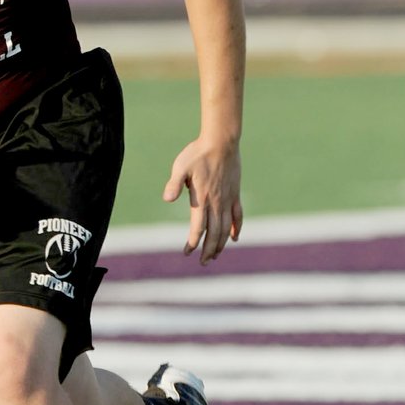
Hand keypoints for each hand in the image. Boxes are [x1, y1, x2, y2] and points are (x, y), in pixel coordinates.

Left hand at [163, 138, 242, 263]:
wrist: (221, 141)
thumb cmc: (197, 153)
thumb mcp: (180, 167)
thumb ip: (174, 184)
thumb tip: (166, 199)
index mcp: (202, 199)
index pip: (199, 228)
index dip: (193, 242)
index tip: (187, 252)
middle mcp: (217, 203)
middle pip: (214, 233)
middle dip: (209, 250)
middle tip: (204, 262)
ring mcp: (228, 199)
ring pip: (227, 228)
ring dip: (221, 244)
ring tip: (215, 255)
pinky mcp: (235, 194)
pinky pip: (238, 215)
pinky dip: (236, 228)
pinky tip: (234, 238)